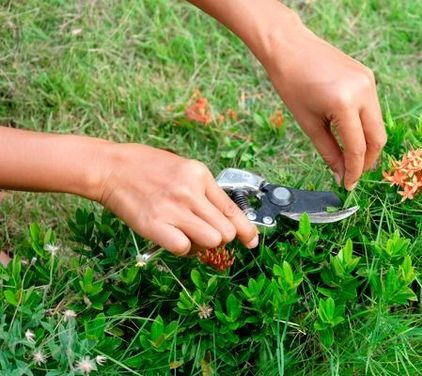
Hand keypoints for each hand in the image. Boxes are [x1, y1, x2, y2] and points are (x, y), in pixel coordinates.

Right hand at [96, 143, 258, 255]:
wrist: (111, 167)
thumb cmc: (146, 168)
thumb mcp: (183, 169)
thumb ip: (204, 190)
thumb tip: (225, 218)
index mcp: (200, 176)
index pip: (233, 210)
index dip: (246, 230)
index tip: (251, 241)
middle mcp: (190, 192)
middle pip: (225, 231)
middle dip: (221, 238)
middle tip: (205, 233)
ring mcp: (173, 209)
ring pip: (211, 241)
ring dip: (203, 244)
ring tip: (188, 234)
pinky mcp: (155, 225)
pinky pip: (184, 248)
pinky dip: (182, 248)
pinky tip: (173, 238)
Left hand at [265, 28, 386, 189]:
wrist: (289, 47)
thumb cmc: (291, 84)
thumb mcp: (309, 124)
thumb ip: (329, 152)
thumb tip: (342, 175)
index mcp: (344, 103)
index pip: (357, 147)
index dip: (354, 171)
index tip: (348, 185)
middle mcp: (363, 91)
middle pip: (377, 138)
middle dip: (366, 160)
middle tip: (352, 174)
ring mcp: (369, 82)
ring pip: (377, 124)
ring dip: (367, 144)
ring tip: (350, 156)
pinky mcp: (368, 77)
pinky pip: (372, 109)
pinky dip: (364, 125)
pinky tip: (350, 134)